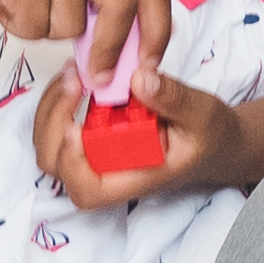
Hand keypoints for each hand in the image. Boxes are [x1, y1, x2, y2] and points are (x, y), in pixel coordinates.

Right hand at [0, 0, 174, 85]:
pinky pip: (37, 27)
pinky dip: (21, 27)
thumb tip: (130, 60)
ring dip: (46, 30)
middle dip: (112, 48)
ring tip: (26, 5)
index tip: (149, 67)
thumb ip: (103, 8)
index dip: (158, 33)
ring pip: (72, 25)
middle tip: (100, 76)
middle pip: (123, 7)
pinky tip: (8, 3)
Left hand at [29, 54, 249, 212]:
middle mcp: (107, 171)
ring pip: (50, 143)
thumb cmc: (207, 136)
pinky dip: (60, 99)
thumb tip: (139, 78)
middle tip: (73, 81)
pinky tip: (77, 73)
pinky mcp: (93, 134)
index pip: (88, 190)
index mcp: (134, 178)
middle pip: (55, 165)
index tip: (77, 126)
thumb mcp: (202, 114)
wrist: (213, 140)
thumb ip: (174, 99)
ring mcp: (95, 153)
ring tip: (73, 72)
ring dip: (52, 107)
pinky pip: (60, 123)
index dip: (73, 163)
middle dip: (52, 123)